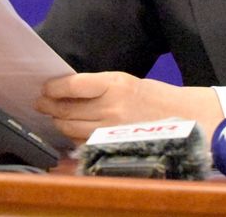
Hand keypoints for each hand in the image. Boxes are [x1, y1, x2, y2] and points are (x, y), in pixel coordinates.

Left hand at [35, 71, 223, 141]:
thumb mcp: (126, 81)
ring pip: (70, 128)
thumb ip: (98, 85)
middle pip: (66, 110)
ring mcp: (111, 129)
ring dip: (58, 121)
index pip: (73, 86)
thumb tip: (67, 89)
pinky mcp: (113, 144)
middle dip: (49, 106)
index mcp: (115, 84)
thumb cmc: (154, 97)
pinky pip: (82, 142)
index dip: (53, 87)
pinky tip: (70, 129)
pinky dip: (72, 136)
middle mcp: (111, 107)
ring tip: (54, 114)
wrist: (184, 119)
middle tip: (41, 102)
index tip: (45, 87)